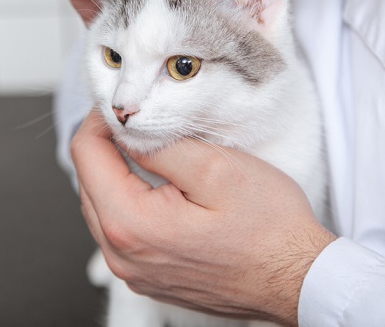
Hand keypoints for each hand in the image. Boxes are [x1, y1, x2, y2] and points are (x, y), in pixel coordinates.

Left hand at [72, 110, 335, 325]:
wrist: (298, 279)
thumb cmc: (269, 230)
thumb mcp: (216, 168)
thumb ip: (160, 145)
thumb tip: (127, 129)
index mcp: (132, 224)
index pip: (86, 155)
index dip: (100, 120)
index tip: (122, 106)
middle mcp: (123, 255)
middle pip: (88, 182)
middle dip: (107, 146)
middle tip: (138, 123)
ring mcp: (134, 271)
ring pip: (102, 207)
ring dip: (117, 174)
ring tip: (148, 150)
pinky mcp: (149, 276)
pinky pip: (122, 231)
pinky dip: (131, 201)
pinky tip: (158, 188)